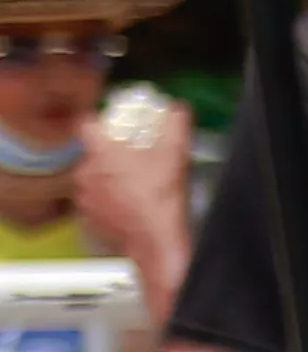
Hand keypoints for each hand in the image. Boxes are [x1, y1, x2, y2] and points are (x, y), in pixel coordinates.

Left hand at [75, 97, 185, 270]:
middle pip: (93, 153)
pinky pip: (96, 201)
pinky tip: (130, 204)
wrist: (156, 241)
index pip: (86, 124)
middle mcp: (86, 172)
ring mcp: (85, 197)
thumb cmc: (161, 200)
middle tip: (135, 158)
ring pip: (94, 178)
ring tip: (135, 184)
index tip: (111, 125)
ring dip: (110, 178)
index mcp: (101, 152)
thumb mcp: (177, 153)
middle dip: (112, 154)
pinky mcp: (89, 218)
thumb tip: (178, 110)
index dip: (99, 121)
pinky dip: (109, 200)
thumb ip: (177, 124)